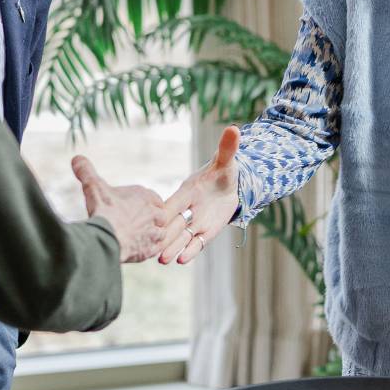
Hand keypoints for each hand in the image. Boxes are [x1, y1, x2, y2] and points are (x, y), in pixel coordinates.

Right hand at [71, 156, 166, 262]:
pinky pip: (156, 247)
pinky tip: (139, 248)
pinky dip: (149, 247)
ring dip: (151, 233)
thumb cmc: (103, 209)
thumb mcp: (93, 186)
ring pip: (160, 231)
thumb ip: (86, 171)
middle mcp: (154, 212)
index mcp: (144, 195)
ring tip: (139, 236)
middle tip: (138, 223)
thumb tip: (76, 158)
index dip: (145, 202)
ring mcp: (154, 231)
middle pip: (159, 214)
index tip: (136, 207)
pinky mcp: (151, 248)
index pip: (152, 197)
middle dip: (150, 218)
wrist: (108, 236)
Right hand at [157, 126, 240, 265]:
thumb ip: (227, 148)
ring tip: (164, 260)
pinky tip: (182, 260)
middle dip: (165, 236)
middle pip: (174, 224)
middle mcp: (188, 208)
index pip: (173, 203)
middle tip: (154, 249)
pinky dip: (191, 251)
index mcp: (187, 191)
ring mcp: (195, 221)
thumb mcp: (226, 161)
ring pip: (182, 236)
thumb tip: (234, 128)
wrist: (231, 186)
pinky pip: (196, 243)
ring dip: (173, 247)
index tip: (156, 221)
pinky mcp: (205, 231)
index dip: (165, 212)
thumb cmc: (224, 172)